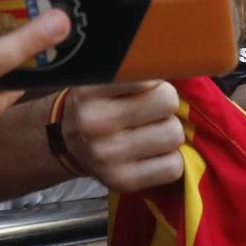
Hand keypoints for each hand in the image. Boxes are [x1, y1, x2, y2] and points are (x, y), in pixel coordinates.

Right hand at [57, 80, 184, 192]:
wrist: (66, 143)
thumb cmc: (96, 104)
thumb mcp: (102, 78)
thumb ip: (134, 68)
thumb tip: (179, 64)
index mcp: (89, 91)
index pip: (146, 75)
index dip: (155, 78)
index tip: (147, 84)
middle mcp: (95, 123)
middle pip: (167, 100)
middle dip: (165, 102)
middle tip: (152, 108)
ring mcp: (108, 156)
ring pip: (174, 134)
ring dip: (168, 131)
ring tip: (150, 130)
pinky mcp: (122, 181)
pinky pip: (173, 167)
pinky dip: (169, 159)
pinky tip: (151, 153)